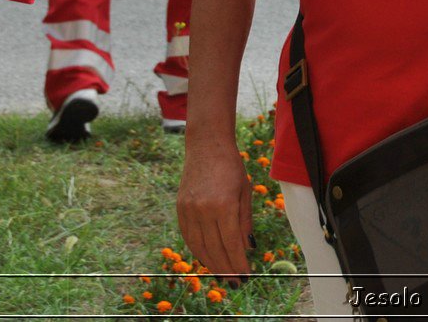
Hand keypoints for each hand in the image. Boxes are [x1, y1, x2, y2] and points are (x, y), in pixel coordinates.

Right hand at [176, 134, 253, 282]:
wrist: (206, 146)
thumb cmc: (232, 167)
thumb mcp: (245, 191)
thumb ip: (244, 220)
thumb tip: (247, 247)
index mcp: (223, 205)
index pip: (231, 243)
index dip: (238, 262)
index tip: (246, 275)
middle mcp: (203, 210)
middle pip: (214, 249)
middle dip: (226, 268)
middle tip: (235, 281)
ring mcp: (188, 210)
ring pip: (199, 246)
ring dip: (211, 264)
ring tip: (223, 274)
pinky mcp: (180, 209)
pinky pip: (188, 237)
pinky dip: (198, 251)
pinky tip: (207, 258)